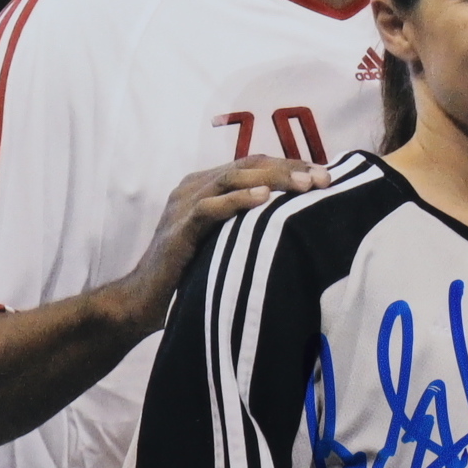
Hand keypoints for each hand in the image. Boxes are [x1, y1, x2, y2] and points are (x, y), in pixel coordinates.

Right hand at [110, 156, 329, 337]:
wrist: (141, 303)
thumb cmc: (190, 273)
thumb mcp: (226, 240)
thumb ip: (250, 222)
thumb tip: (299, 218)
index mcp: (206, 185)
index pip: (255, 164)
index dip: (290, 165)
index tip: (326, 175)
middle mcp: (194, 188)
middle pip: (248, 165)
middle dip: (289, 169)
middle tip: (323, 178)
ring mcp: (183, 206)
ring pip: (232, 179)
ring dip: (272, 179)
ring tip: (304, 185)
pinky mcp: (177, 230)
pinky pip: (209, 208)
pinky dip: (238, 201)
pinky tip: (264, 200)